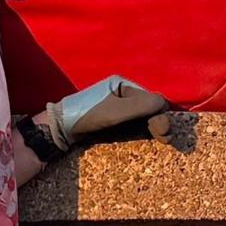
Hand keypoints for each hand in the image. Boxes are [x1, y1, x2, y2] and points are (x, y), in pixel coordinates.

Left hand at [18, 76, 170, 163]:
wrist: (61, 129)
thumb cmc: (87, 115)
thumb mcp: (115, 111)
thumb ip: (141, 106)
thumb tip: (164, 104)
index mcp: (123, 85)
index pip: (151, 98)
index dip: (160, 113)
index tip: (162, 130)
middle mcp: (122, 94)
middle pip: (149, 108)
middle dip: (158, 121)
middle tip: (164, 138)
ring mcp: (118, 108)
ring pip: (143, 118)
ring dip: (152, 128)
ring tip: (160, 140)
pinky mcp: (113, 121)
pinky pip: (134, 125)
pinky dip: (142, 132)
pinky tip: (147, 139)